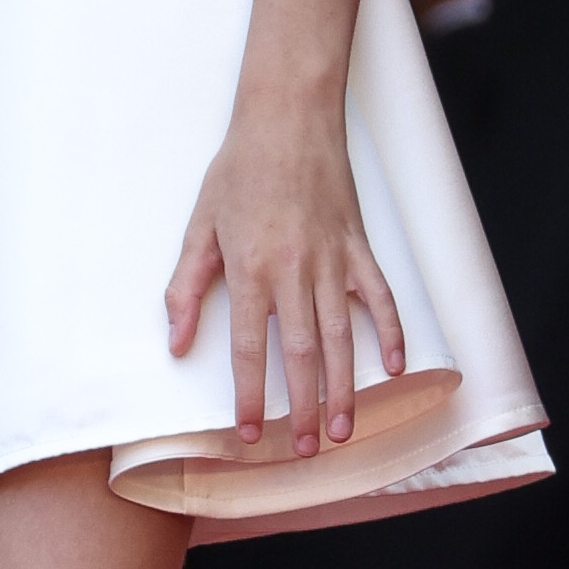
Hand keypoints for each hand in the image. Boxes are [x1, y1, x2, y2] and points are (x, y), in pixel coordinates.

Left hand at [166, 103, 403, 454]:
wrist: (287, 118)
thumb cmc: (239, 169)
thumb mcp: (201, 223)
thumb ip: (187, 285)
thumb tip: (175, 341)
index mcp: (249, 265)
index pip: (247, 346)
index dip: (248, 394)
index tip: (249, 432)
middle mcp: (293, 269)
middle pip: (300, 353)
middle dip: (302, 407)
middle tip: (305, 450)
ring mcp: (331, 260)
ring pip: (341, 337)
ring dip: (343, 388)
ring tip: (341, 430)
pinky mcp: (359, 247)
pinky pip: (379, 298)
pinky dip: (390, 333)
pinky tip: (394, 367)